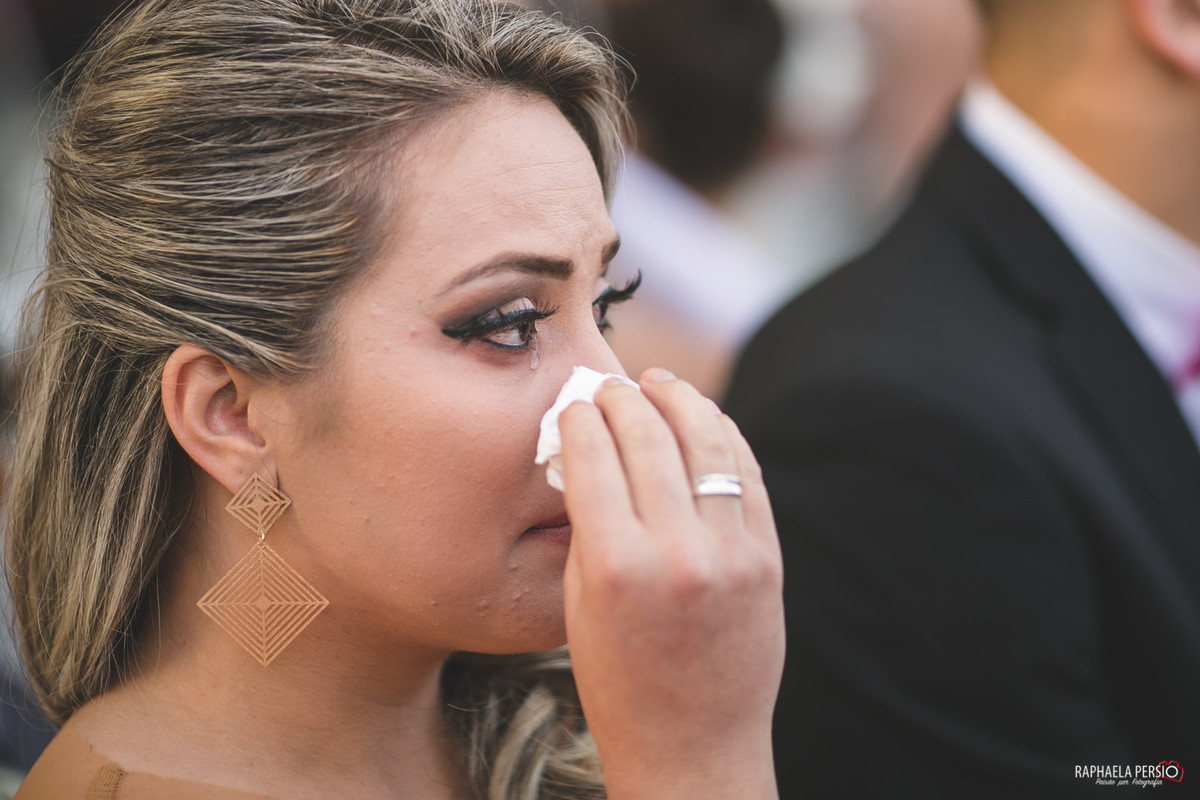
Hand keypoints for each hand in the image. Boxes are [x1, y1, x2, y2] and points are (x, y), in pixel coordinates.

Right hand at [558, 368, 783, 799]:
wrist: (695, 747)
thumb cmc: (621, 684)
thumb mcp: (579, 605)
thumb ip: (586, 525)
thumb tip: (589, 454)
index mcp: (615, 566)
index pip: (593, 455)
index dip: (580, 418)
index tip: (574, 406)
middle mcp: (677, 552)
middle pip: (649, 436)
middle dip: (624, 399)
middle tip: (611, 386)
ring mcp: (731, 553)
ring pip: (707, 441)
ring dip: (680, 400)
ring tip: (660, 384)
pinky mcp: (768, 559)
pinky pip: (746, 474)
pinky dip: (723, 437)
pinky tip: (704, 421)